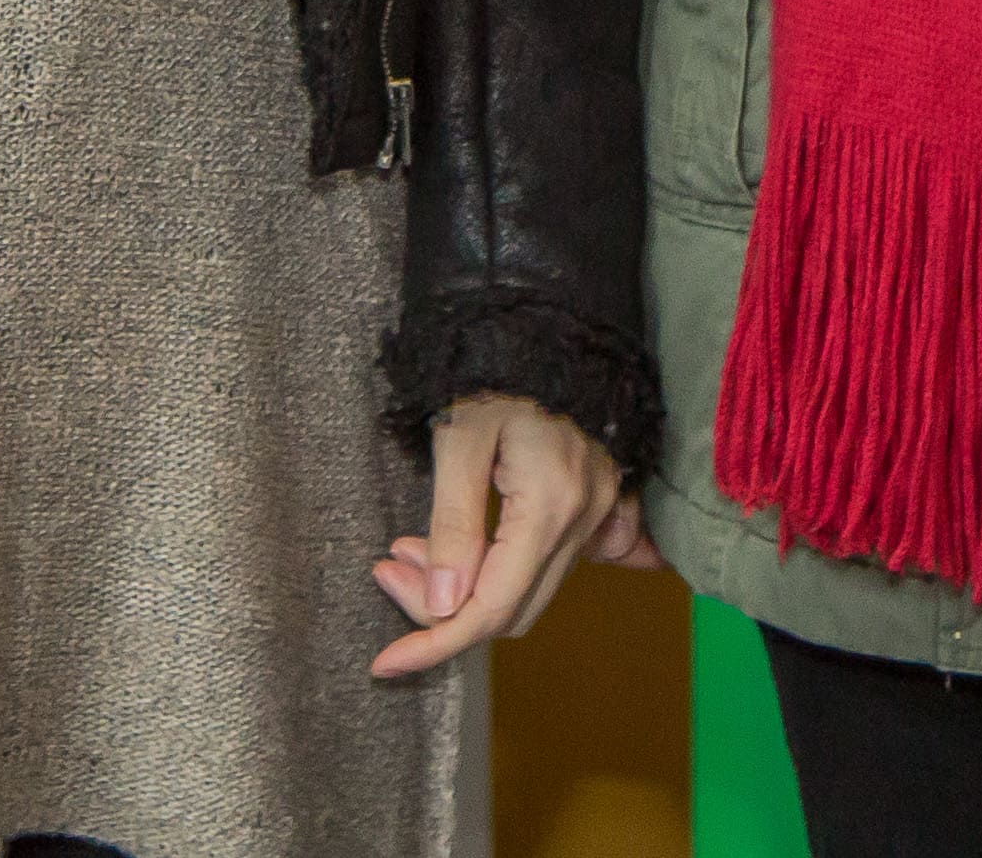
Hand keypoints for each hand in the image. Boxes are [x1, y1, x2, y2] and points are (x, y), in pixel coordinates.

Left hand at [369, 392, 627, 678]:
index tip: (384, 663)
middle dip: (441, 610)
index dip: (435, 643)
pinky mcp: (595, 502)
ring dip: (466, 587)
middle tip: (390, 568)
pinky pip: (547, 565)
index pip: (491, 608)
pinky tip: (461, 547)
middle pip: (511, 611)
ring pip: (528, 590)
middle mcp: (583, 519)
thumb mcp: (459, 439)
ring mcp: (597, 512)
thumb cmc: (498, 367)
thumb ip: (453, 525)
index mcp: (550, 506)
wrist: (548, 319)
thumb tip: (442, 607)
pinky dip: (498, 569)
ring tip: (412, 550)